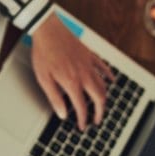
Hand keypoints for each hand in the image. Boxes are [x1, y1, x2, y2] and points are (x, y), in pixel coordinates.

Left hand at [31, 13, 113, 130]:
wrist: (47, 29)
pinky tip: (111, 80)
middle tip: (96, 120)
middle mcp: (84, 75)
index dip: (83, 119)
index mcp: (72, 82)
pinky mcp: (89, 54)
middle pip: (98, 98)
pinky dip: (109, 75)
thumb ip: (54, 97)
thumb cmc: (43, 52)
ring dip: (104, 97)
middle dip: (100, 112)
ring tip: (101, 105)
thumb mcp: (43, 78)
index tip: (82, 125)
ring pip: (103, 85)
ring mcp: (88, 64)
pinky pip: (103, 67)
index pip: (82, 107)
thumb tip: (62, 114)